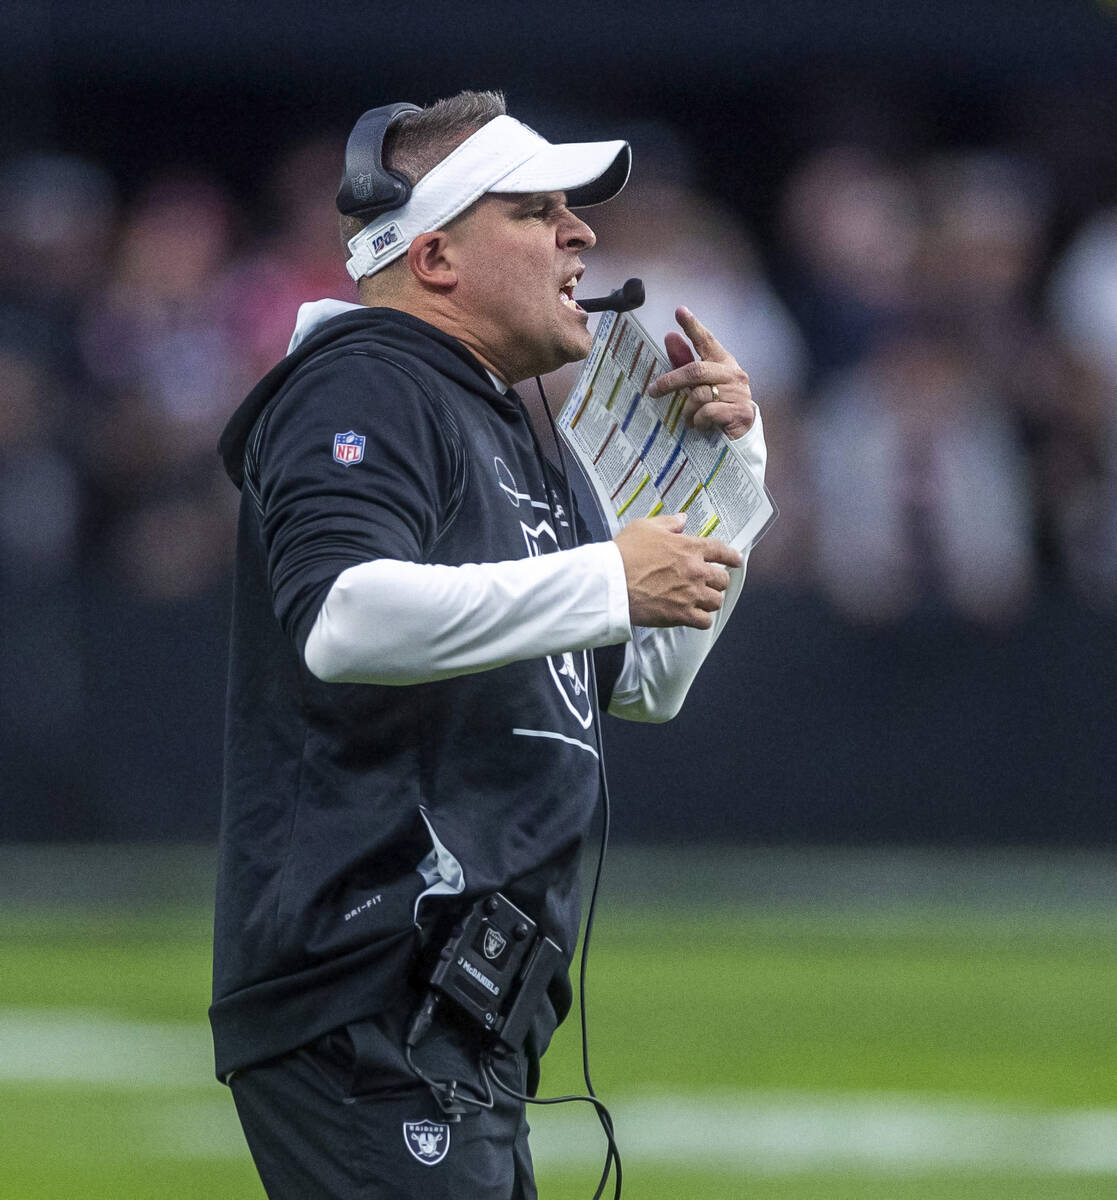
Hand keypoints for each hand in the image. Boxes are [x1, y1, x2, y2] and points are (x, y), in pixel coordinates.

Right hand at [614, 513, 742, 628]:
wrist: (612, 582)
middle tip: (709, 583)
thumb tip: (682, 519)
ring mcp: (691, 594)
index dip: (732, 556)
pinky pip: (705, 621)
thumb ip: (668, 522)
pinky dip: (701, 619)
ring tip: (700, 600)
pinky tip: (693, 616)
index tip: (736, 560)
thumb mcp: (644, 527)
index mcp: (690, 548)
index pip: (722, 551)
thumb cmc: (624, 554)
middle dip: (717, 581)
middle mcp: (696, 571)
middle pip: (723, 579)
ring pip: (716, 601)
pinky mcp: (681, 614)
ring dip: (709, 601)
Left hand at [646, 307, 755, 438]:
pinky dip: (698, 421)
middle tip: (653, 391)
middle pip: (696, 371)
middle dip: (671, 381)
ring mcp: (739, 393)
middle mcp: (733, 374)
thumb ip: (685, 363)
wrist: (742, 435)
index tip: (680, 311)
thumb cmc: (718, 406)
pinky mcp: (739, 412)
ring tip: (688, 419)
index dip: (693, 326)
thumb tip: (670, 337)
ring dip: (687, 410)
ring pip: (700, 395)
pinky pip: (708, 413)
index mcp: (723, 363)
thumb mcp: (700, 385)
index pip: (707, 341)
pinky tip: (700, 426)